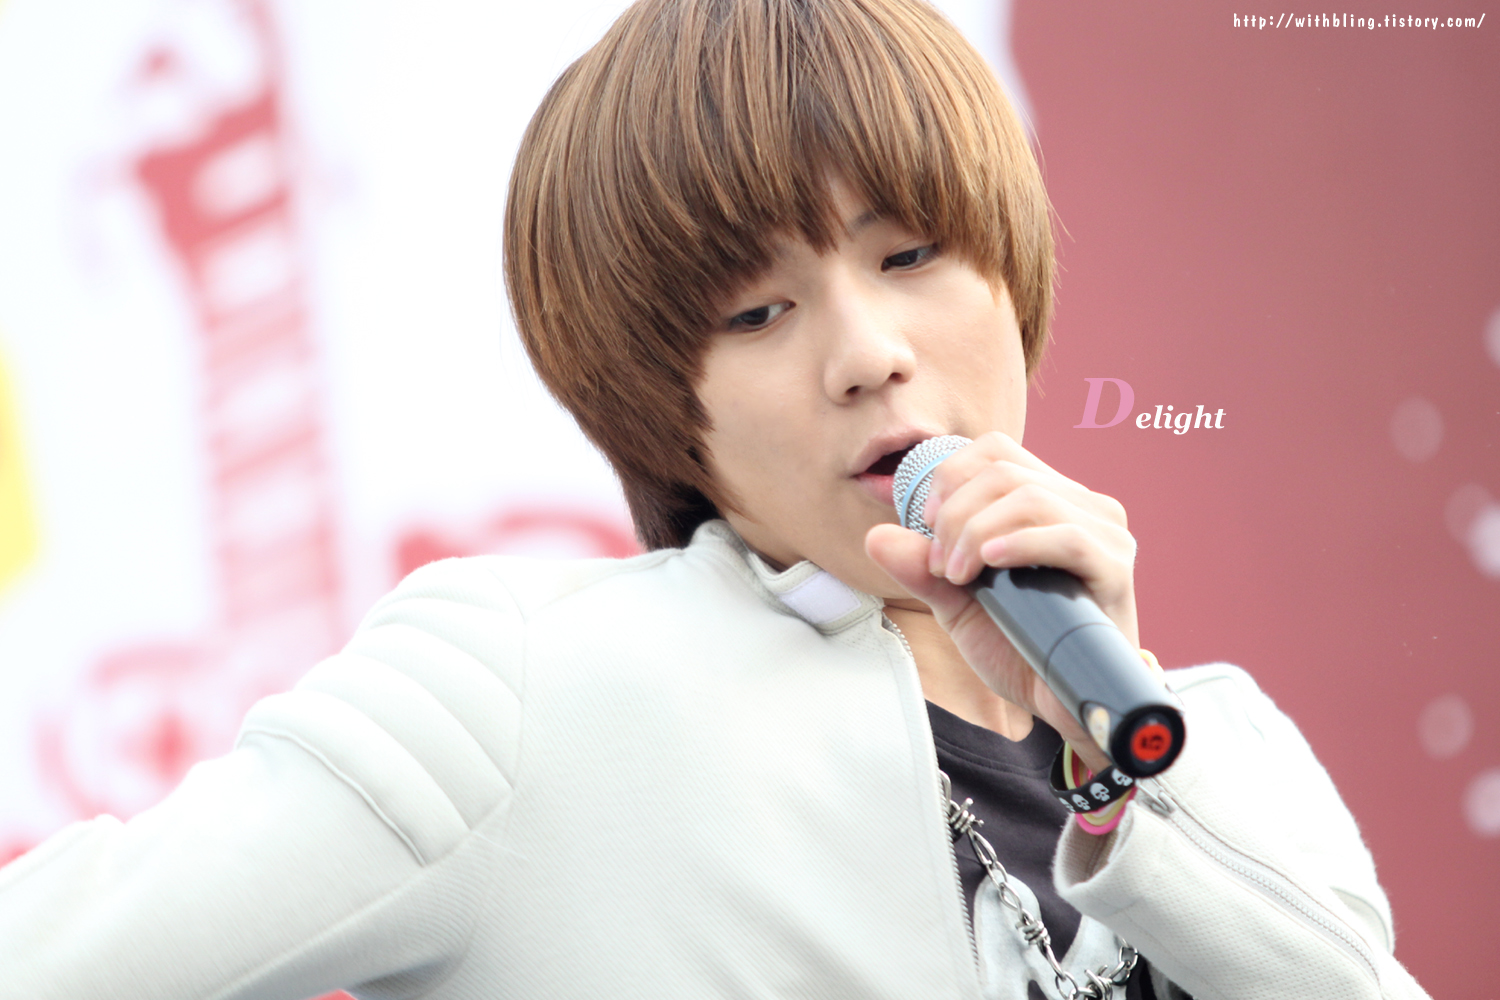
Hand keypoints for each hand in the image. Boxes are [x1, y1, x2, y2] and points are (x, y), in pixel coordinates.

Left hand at [865, 432, 1138, 770]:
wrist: (1063, 705)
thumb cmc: (1020, 647)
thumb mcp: (957, 604)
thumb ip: (920, 569)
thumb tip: (875, 536)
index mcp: (1047, 500)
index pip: (995, 451)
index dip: (950, 476)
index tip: (926, 524)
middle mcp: (1081, 506)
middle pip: (1003, 472)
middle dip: (954, 516)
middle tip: (940, 567)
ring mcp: (1104, 533)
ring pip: (1029, 497)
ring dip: (976, 533)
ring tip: (958, 577)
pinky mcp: (1116, 568)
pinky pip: (1068, 536)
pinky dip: (1020, 542)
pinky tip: (991, 562)